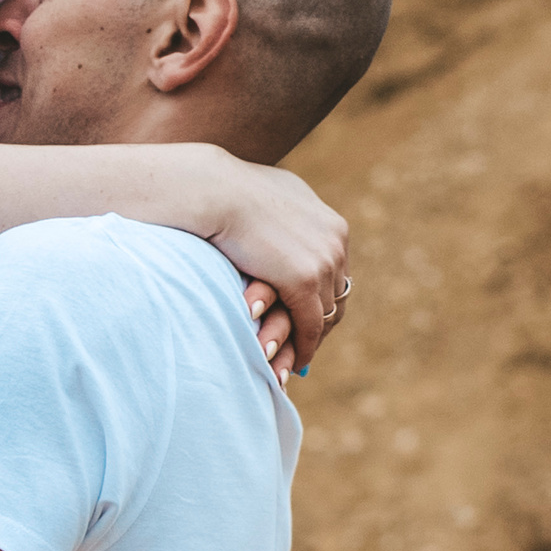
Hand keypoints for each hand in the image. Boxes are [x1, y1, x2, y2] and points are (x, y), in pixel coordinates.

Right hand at [212, 162, 349, 373]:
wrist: (212, 190)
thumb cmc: (223, 192)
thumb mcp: (265, 201)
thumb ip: (279, 217)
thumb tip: (273, 222)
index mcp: (330, 221)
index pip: (335, 270)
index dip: (322, 297)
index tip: (308, 316)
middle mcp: (335, 239)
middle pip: (338, 293)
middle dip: (322, 321)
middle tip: (306, 344)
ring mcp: (323, 259)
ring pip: (326, 313)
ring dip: (311, 338)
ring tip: (297, 359)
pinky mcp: (305, 279)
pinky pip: (310, 324)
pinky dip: (303, 346)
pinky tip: (290, 360)